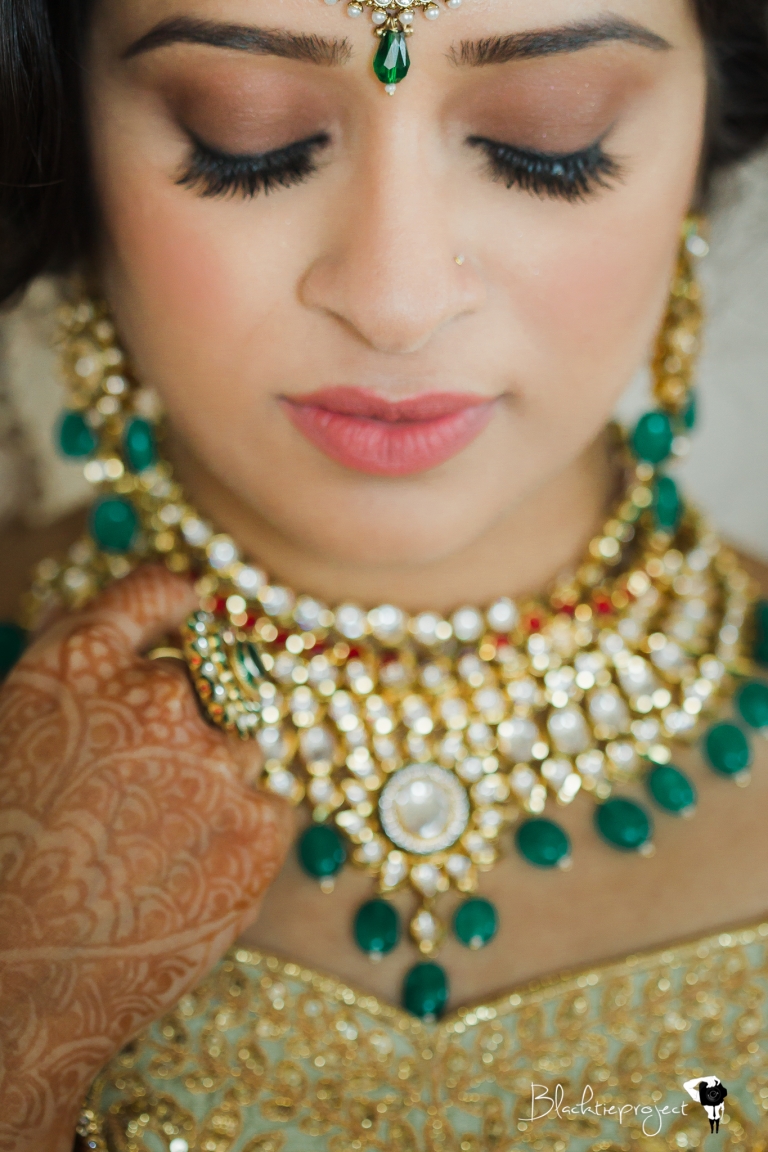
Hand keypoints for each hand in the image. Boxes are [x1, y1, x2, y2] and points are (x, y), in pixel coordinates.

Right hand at [0, 567, 289, 1151]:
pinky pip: (266, 805)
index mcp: (80, 665)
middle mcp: (158, 697)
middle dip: (183, 714)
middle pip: (205, 675)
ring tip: (149, 845)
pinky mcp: (260, 829)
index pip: (156, 590)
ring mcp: (217, 763)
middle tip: (145, 779)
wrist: (14, 986)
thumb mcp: (6, 735)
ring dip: (208, 779)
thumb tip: (88, 617)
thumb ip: (57, 669)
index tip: (187, 608)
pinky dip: (237, 831)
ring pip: (236, 746)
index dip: (173, 600)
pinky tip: (183, 874)